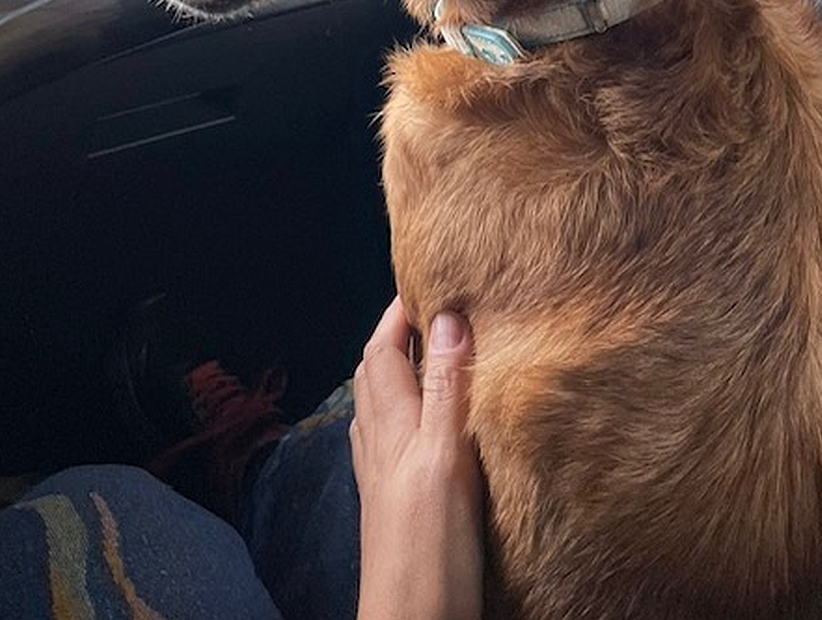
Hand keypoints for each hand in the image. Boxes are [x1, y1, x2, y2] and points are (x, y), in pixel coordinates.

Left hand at [351, 297, 483, 619]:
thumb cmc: (431, 545)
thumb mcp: (446, 457)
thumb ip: (445, 388)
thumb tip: (446, 315)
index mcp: (391, 424)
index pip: (383, 349)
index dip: (397, 311)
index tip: (423, 275)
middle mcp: (377, 441)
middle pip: (375, 370)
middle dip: (394, 331)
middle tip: (430, 304)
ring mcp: (379, 472)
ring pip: (378, 402)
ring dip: (396, 366)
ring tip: (428, 348)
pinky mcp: (391, 499)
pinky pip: (386, 433)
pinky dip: (400, 406)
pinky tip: (416, 417)